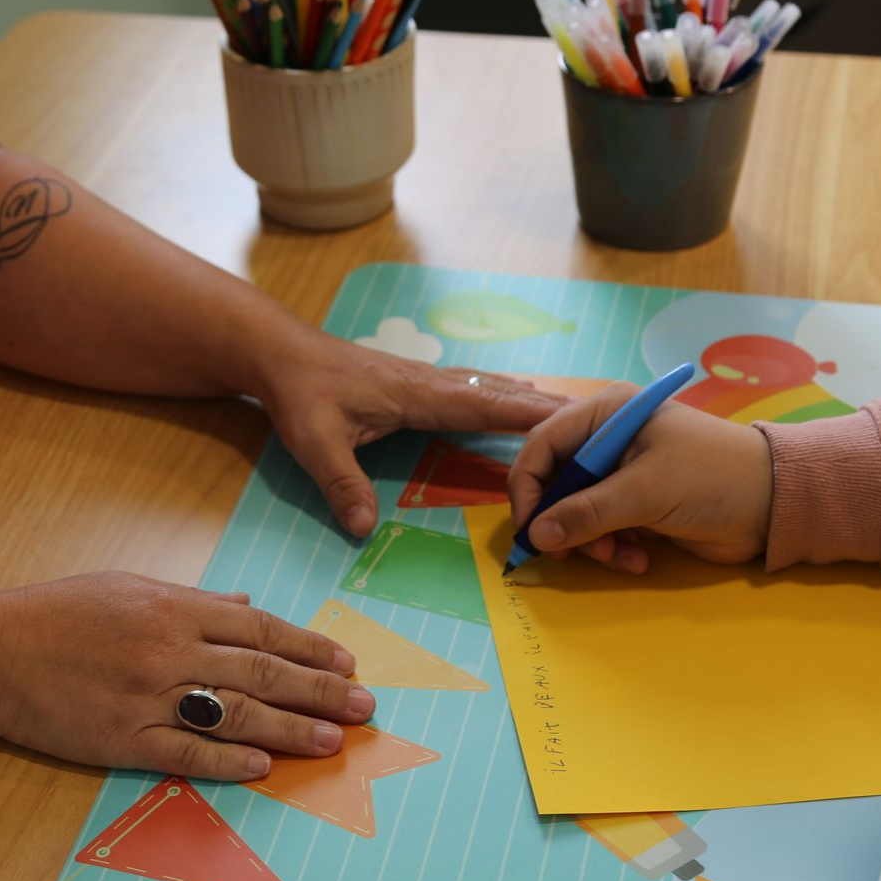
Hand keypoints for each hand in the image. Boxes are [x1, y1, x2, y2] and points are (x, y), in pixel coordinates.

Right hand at [0, 572, 375, 779]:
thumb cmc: (60, 614)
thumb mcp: (131, 586)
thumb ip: (195, 599)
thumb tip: (248, 603)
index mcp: (177, 608)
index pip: (262, 629)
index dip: (311, 648)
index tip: (349, 663)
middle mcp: (171, 649)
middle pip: (263, 671)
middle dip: (321, 690)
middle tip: (365, 707)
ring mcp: (149, 696)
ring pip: (237, 713)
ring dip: (291, 729)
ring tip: (334, 741)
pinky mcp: (123, 738)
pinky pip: (187, 753)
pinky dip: (229, 761)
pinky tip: (265, 767)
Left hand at [257, 331, 566, 536]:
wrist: (282, 353)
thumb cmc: (300, 394)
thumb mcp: (314, 442)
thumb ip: (341, 483)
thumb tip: (364, 527)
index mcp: (416, 394)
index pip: (482, 405)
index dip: (527, 414)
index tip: (574, 419)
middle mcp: (429, 382)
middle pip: (497, 392)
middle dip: (544, 404)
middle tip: (599, 414)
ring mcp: (424, 378)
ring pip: (487, 387)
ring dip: (526, 397)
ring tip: (570, 409)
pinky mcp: (415, 381)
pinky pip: (470, 388)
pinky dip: (500, 393)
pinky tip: (512, 397)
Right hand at [507, 381, 773, 572]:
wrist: (776, 505)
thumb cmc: (713, 478)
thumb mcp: (646, 492)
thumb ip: (588, 513)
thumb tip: (536, 535)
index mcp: (608, 414)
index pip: (543, 445)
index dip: (528, 486)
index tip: (529, 528)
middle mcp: (609, 439)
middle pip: (557, 483)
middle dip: (565, 522)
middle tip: (569, 553)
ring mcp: (623, 474)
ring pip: (577, 513)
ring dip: (592, 542)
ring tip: (618, 555)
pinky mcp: (638, 505)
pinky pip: (603, 530)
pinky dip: (614, 549)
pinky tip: (640, 558)